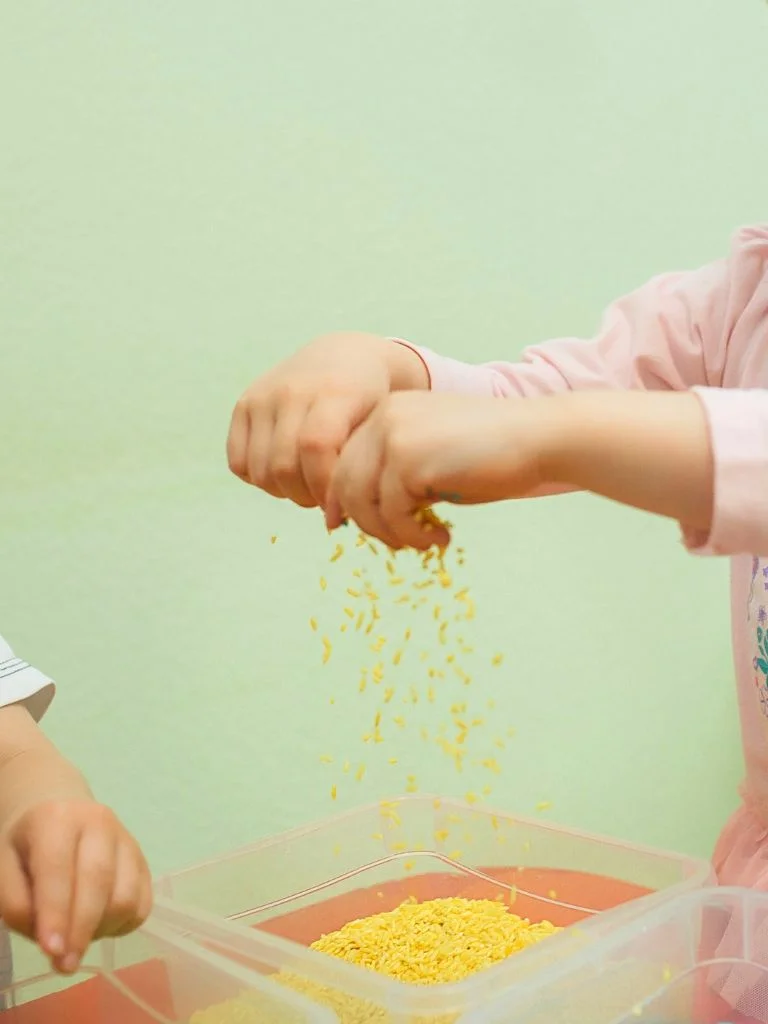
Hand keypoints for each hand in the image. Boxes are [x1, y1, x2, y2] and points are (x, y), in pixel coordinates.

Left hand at [0, 799, 151, 973]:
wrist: (60, 810)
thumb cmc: (27, 845)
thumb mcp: (4, 867)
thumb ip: (16, 903)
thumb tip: (49, 939)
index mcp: (57, 819)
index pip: (58, 869)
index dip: (55, 912)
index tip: (50, 950)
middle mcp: (99, 822)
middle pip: (98, 882)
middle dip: (81, 930)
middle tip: (65, 964)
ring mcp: (127, 840)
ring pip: (124, 897)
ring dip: (101, 929)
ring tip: (77, 935)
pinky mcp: (143, 860)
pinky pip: (141, 905)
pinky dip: (121, 926)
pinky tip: (98, 924)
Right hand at [227, 333, 427, 507]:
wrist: (346, 357)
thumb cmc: (372, 403)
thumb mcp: (378, 427)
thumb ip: (359, 469)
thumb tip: (332, 524)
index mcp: (334, 390)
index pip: (315, 448)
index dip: (324, 487)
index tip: (340, 503)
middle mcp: (292, 389)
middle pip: (284, 466)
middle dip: (306, 496)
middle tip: (324, 497)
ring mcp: (263, 395)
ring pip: (260, 470)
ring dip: (283, 491)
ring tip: (307, 483)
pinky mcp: (244, 404)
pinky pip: (239, 463)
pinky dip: (260, 479)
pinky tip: (286, 471)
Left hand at [326, 392, 560, 548]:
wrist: (539, 438)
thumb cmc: (493, 455)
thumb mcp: (433, 461)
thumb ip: (395, 477)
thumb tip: (355, 515)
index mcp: (387, 411)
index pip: (344, 461)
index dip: (341, 499)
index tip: (344, 526)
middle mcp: (383, 416)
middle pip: (344, 482)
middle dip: (364, 521)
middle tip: (395, 543)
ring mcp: (393, 435)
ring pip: (362, 501)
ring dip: (389, 533)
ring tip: (421, 543)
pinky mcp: (408, 459)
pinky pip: (391, 513)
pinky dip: (411, 536)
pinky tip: (440, 540)